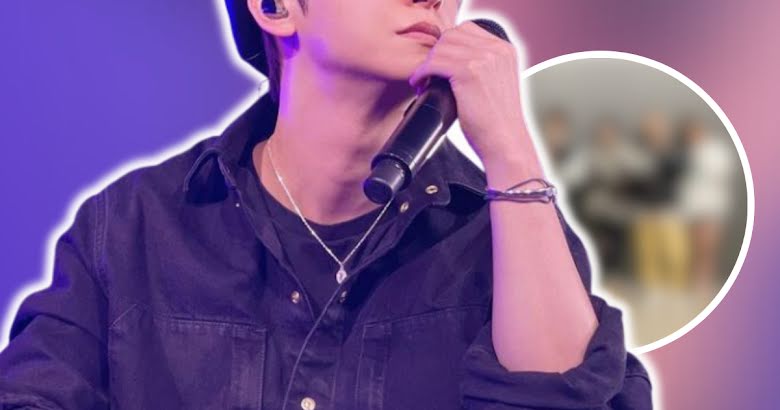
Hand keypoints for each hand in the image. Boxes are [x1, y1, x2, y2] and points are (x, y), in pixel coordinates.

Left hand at [408, 20, 537, 167]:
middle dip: (435, 53)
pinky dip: (422, 73)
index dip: (447, 45)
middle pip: (452, 35)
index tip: (438, 62)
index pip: (466, 30)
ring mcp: (484, 59)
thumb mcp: (496, 83)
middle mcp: (496, 49)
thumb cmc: (497, 121)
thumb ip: (481, 66)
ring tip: (423, 81)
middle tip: (428, 73)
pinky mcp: (469, 72)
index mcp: (504, 49)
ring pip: (441, 47)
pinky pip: (434, 62)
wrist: (505, 142)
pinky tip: (420, 84)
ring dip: (427, 64)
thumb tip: (451, 60)